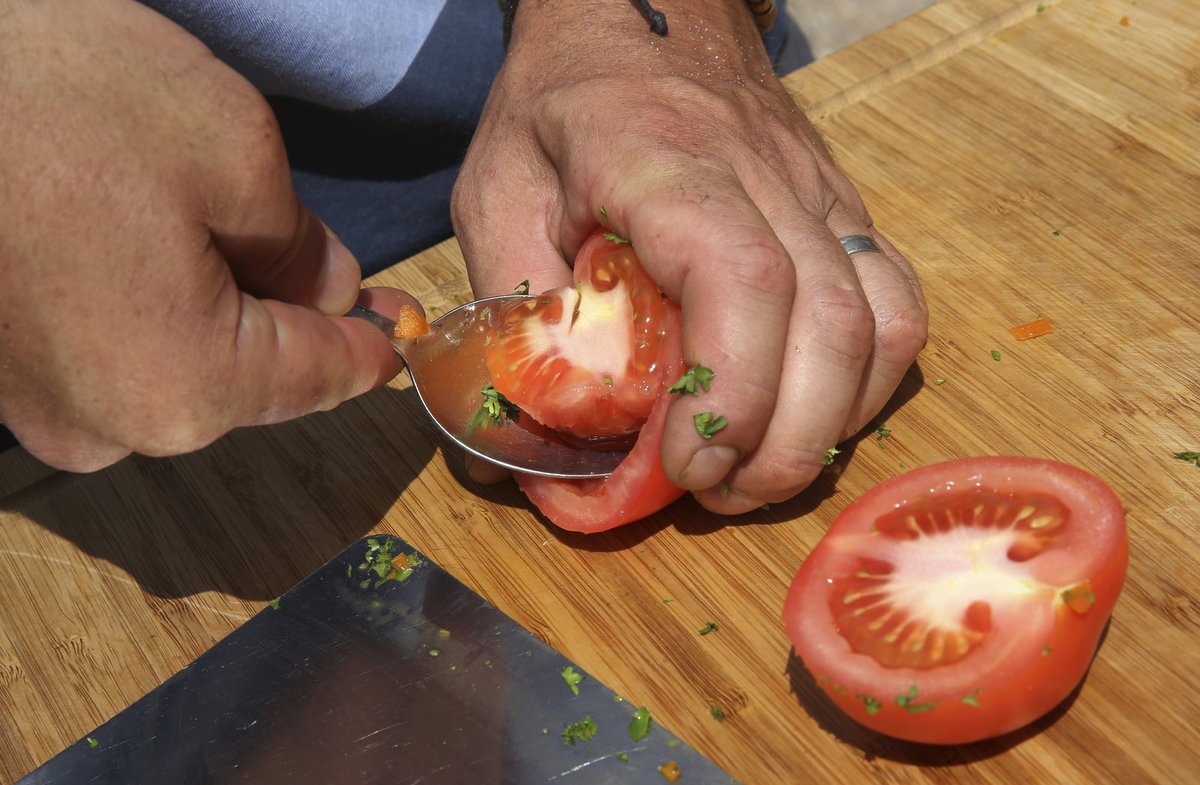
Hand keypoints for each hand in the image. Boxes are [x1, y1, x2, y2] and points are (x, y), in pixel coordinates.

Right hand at [0, 0, 406, 471]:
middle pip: (248, 380)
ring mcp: (37, 410)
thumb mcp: (230, 147)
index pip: (317, 377)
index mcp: (184, 387)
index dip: (366, 346)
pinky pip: (105, 353)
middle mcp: (109, 428)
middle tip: (312, 257)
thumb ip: (300, 243)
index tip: (396, 330)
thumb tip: (327, 286)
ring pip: (175, 368)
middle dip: (287, 320)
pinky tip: (133, 240)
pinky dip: (140, 307)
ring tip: (200, 226)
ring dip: (210, 311)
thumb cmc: (54, 93)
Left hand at [452, 0, 926, 512]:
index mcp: (669, 163)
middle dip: (783, 442)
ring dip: (832, 425)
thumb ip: (511, 307)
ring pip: (881, 324)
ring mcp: (822, 194)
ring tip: (761, 471)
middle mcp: (769, 178)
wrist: (643, 11)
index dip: (729, 392)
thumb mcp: (495, 190)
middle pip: (830, 324)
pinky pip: (895, 307)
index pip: (741, 281)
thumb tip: (521, 438)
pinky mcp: (844, 213)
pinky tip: (811, 416)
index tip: (683, 465)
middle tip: (719, 497)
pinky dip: (866, 384)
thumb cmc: (561, 104)